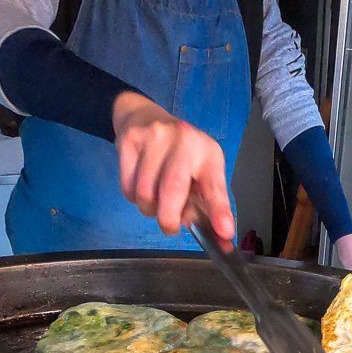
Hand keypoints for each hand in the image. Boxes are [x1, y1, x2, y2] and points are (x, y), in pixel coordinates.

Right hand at [112, 91, 234, 239]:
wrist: (143, 115)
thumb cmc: (177, 154)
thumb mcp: (198, 172)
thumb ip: (203, 203)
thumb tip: (214, 237)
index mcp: (208, 153)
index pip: (214, 185)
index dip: (219, 210)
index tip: (224, 232)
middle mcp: (185, 140)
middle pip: (173, 188)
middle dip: (169, 218)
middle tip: (168, 227)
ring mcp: (155, 137)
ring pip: (145, 192)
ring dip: (148, 208)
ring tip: (154, 200)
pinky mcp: (130, 140)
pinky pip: (127, 186)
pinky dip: (132, 197)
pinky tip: (139, 184)